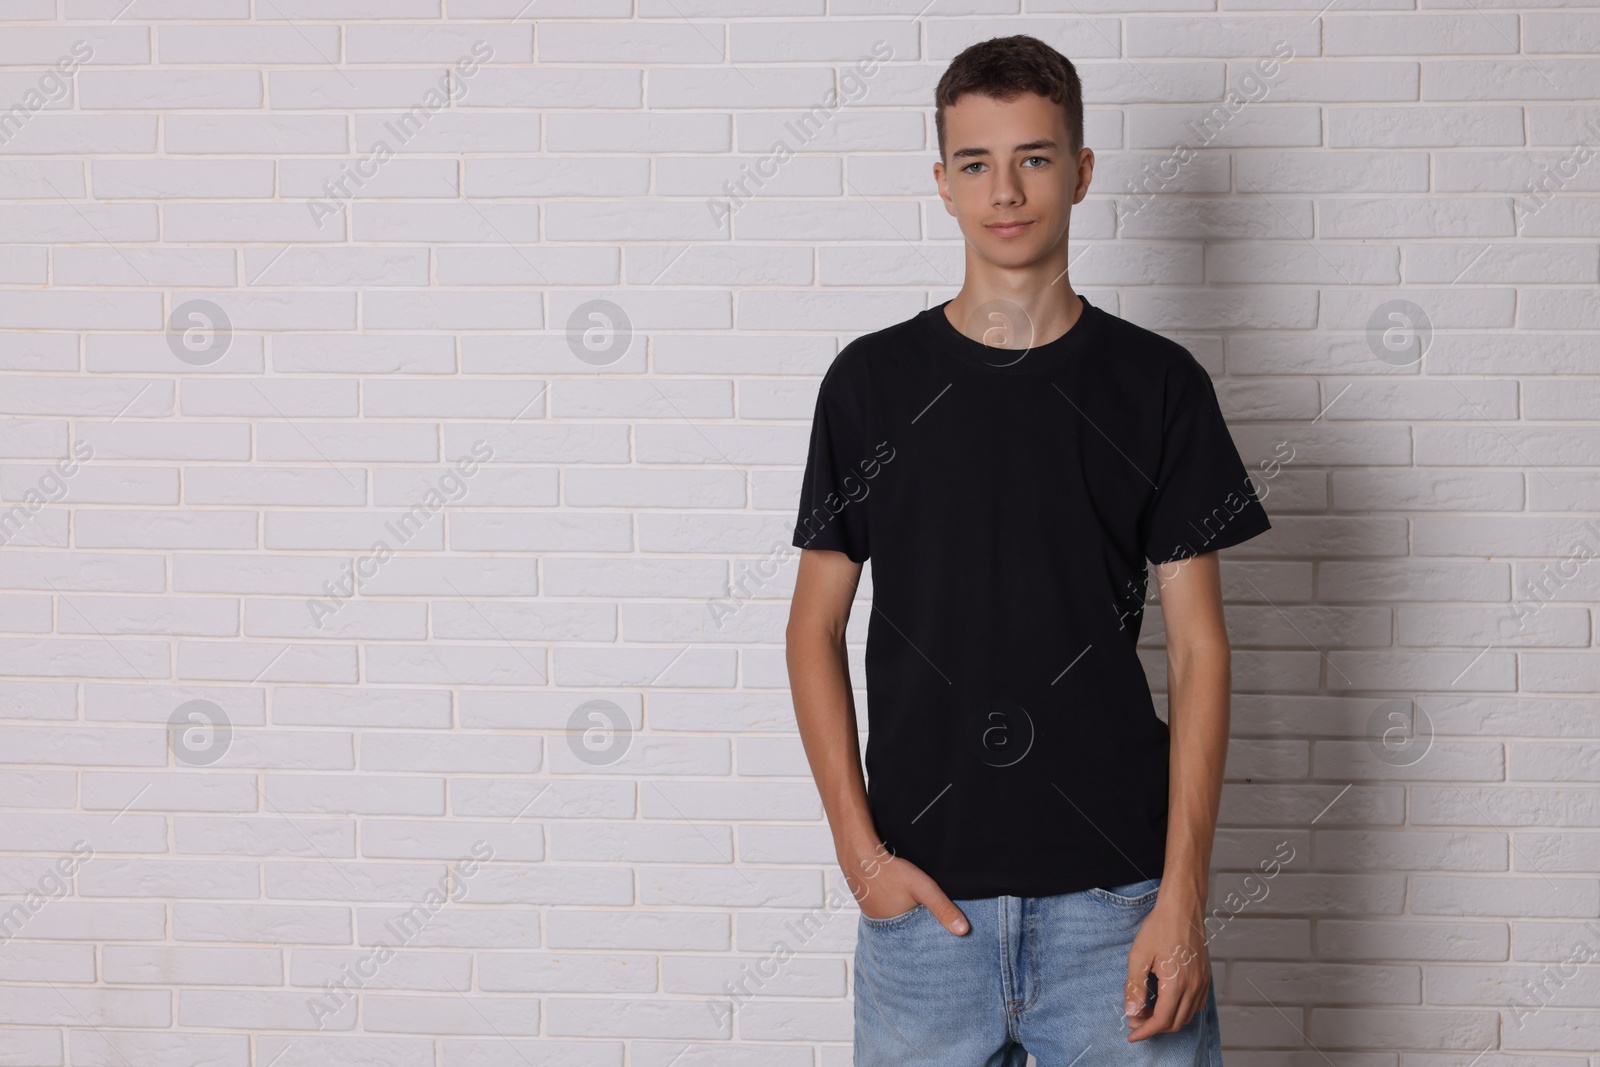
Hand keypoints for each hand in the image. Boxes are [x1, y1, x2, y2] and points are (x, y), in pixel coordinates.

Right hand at [840, 841, 968, 934]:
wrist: (859, 854)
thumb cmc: (890, 871)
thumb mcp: (923, 888)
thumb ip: (942, 908)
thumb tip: (964, 931)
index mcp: (896, 930)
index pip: (918, 941)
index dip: (930, 938)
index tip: (940, 938)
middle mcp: (883, 928)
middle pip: (907, 931)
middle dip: (918, 928)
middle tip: (927, 918)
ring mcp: (873, 916)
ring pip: (896, 920)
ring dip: (905, 916)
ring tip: (913, 907)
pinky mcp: (868, 904)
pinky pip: (886, 911)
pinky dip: (894, 907)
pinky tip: (897, 896)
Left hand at [1123, 890, 1209, 1040]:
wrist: (1182, 907)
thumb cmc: (1159, 927)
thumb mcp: (1138, 955)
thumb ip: (1134, 986)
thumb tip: (1131, 1012)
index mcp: (1176, 984)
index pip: (1161, 1021)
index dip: (1145, 1031)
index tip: (1131, 1034)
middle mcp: (1193, 987)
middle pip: (1175, 1022)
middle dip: (1153, 1026)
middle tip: (1135, 1018)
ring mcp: (1202, 982)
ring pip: (1187, 1015)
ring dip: (1167, 1019)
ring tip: (1147, 1009)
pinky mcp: (1205, 976)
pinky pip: (1196, 1004)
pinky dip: (1181, 1010)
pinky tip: (1166, 1001)